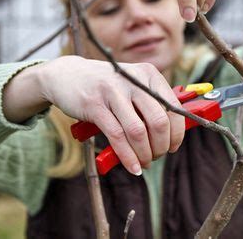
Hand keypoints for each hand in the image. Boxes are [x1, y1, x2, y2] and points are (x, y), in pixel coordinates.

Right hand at [38, 56, 184, 174]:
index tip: (174, 147)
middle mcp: (132, 80)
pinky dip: (128, 157)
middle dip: (161, 146)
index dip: (177, 132)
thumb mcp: (131, 85)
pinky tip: (133, 167)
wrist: (65, 75)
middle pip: (158, 121)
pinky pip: (116, 137)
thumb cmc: (105, 86)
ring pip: (138, 131)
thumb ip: (150, 103)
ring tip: (144, 163)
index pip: (173, 107)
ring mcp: (112, 91)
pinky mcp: (94, 105)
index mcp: (147, 73)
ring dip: (144, 154)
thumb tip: (171, 135)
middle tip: (156, 156)